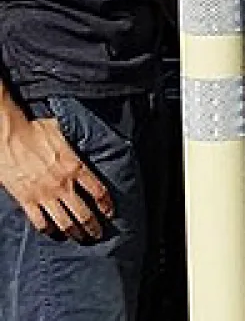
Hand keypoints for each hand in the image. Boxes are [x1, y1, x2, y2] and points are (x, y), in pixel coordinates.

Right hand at [0, 114, 112, 240]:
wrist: (8, 137)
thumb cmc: (36, 130)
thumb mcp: (65, 133)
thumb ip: (77, 141)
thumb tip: (88, 137)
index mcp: (75, 167)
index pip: (98, 191)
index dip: (106, 205)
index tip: (110, 213)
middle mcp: (62, 184)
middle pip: (84, 213)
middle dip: (93, 227)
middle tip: (98, 235)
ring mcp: (44, 195)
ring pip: (64, 222)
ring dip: (74, 232)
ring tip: (80, 238)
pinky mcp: (26, 200)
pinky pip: (39, 221)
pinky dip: (48, 229)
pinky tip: (53, 232)